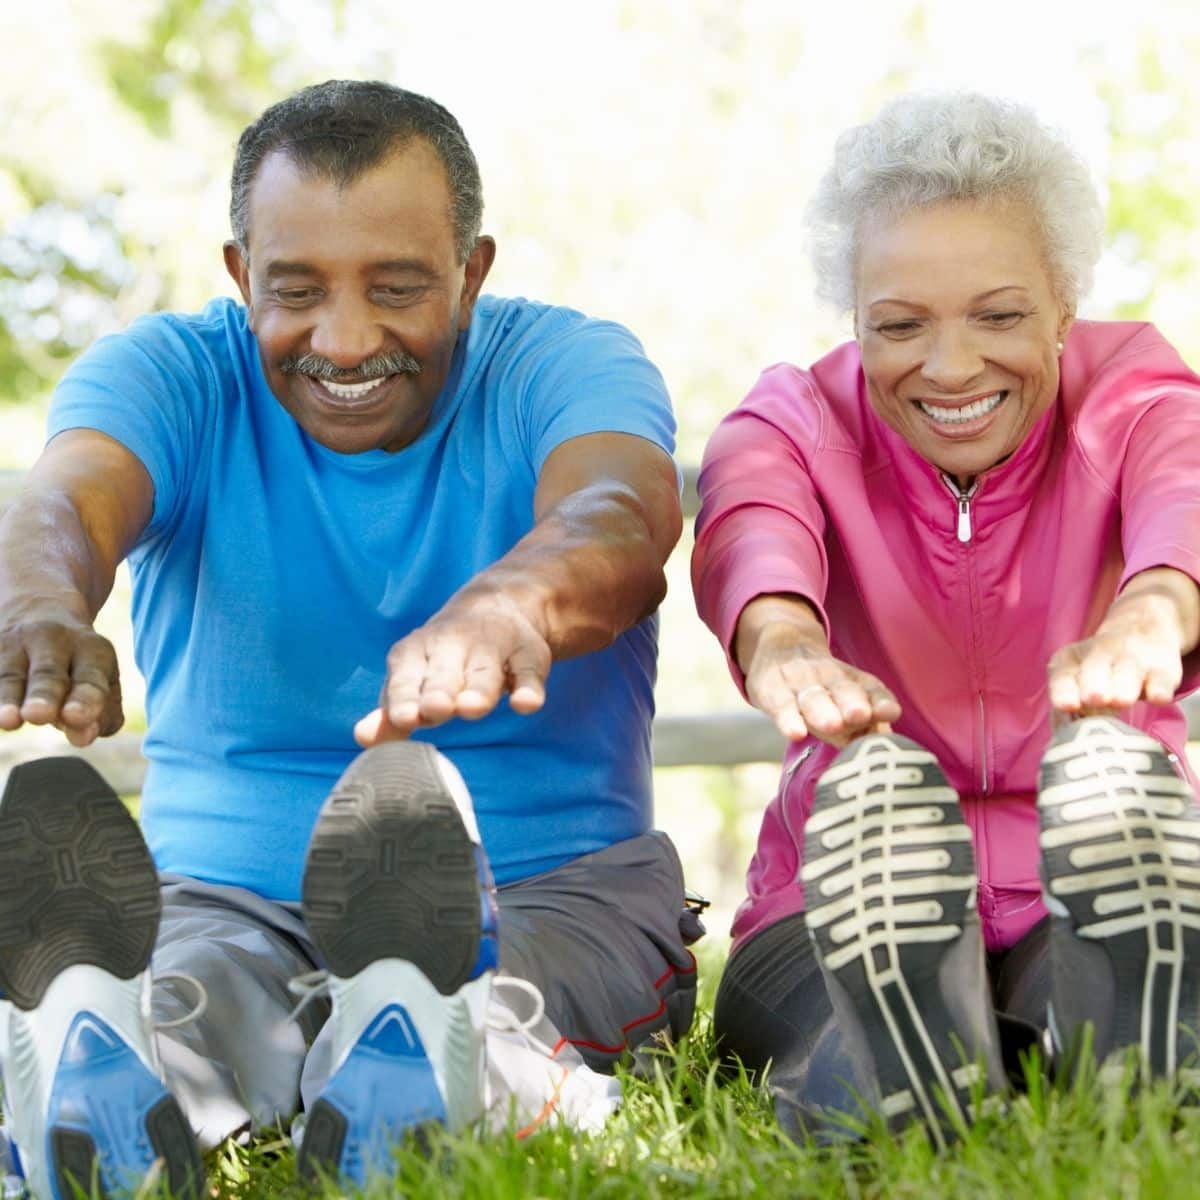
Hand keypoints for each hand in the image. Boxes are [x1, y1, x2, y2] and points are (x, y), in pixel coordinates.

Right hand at [0, 615, 123, 745]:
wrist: (37, 604)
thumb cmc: (77, 661)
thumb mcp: (100, 677)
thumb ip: (102, 712)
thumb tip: (85, 736)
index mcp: (91, 650)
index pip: (90, 678)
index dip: (84, 699)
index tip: (75, 717)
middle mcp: (53, 642)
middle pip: (49, 674)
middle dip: (45, 695)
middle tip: (39, 715)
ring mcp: (13, 646)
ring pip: (10, 675)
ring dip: (8, 699)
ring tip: (8, 721)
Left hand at [355, 598, 551, 744]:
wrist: (496, 608)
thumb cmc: (442, 661)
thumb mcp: (414, 679)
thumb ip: (391, 712)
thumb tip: (363, 738)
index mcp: (417, 653)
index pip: (406, 678)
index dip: (404, 698)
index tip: (402, 718)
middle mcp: (452, 646)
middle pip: (444, 675)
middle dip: (439, 693)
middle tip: (435, 710)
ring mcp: (493, 649)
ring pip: (485, 673)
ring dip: (479, 691)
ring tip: (472, 708)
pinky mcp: (528, 655)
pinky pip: (529, 673)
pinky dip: (529, 688)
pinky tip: (525, 705)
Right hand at [743, 629, 899, 748]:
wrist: (779, 645)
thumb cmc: (820, 689)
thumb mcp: (843, 702)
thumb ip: (864, 727)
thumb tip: (880, 747)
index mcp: (852, 681)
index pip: (871, 689)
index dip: (880, 700)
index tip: (890, 712)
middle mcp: (829, 677)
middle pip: (843, 690)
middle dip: (852, 703)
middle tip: (860, 715)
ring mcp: (798, 681)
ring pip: (813, 696)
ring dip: (823, 710)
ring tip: (832, 725)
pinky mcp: (770, 688)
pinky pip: (780, 704)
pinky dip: (788, 719)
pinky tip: (795, 733)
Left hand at [1048, 590, 1186, 717]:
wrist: (1141, 630)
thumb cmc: (1098, 669)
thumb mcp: (1074, 679)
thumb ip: (1069, 705)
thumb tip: (1067, 734)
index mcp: (1070, 660)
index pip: (1062, 676)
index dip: (1064, 692)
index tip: (1067, 706)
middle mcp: (1101, 653)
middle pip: (1095, 668)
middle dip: (1093, 685)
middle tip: (1093, 699)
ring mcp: (1134, 660)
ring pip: (1128, 672)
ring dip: (1124, 688)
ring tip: (1120, 700)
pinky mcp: (1163, 671)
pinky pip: (1162, 681)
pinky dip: (1160, 690)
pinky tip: (1157, 698)